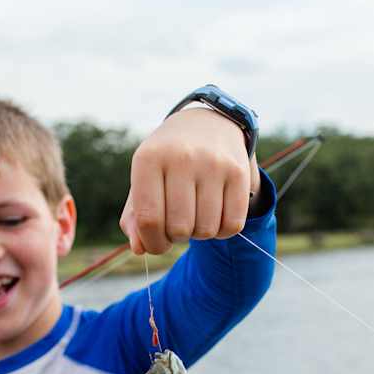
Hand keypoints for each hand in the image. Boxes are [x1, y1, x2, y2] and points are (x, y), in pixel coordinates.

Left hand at [119, 107, 260, 254]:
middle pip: (179, 228)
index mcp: (149, 159)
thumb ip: (135, 218)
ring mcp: (213, 163)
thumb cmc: (169, 162)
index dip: (152, 242)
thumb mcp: (144, 181)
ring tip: (195, 216)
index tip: (157, 242)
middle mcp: (182, 157)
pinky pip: (232, 224)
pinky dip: (222, 232)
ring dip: (200, 234)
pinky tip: (215, 217)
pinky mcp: (238, 172)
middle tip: (178, 224)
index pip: (148, 219)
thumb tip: (139, 249)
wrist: (209, 124)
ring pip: (207, 230)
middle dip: (177, 238)